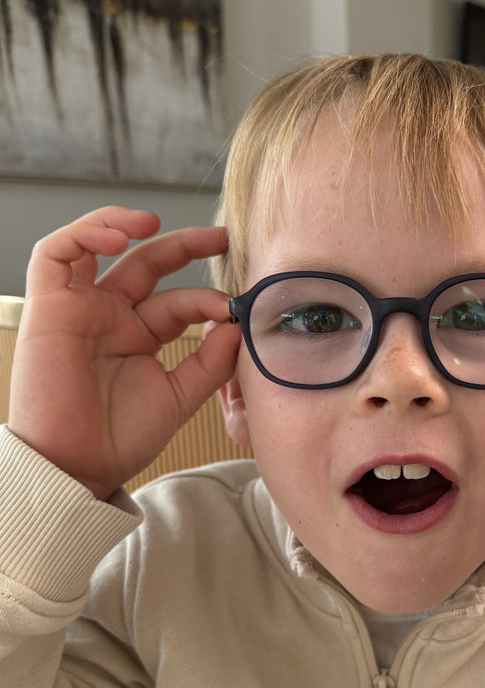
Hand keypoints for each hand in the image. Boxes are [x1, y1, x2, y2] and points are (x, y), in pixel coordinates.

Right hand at [8, 207, 241, 499]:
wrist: (76, 465)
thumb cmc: (120, 439)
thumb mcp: (179, 398)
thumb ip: (209, 364)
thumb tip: (234, 326)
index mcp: (140, 338)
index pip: (178, 301)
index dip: (205, 298)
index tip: (232, 308)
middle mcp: (110, 318)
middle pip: (146, 264)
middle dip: (183, 244)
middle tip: (220, 235)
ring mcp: (79, 308)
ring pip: (95, 245)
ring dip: (124, 223)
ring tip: (154, 222)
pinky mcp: (47, 306)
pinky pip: (56, 254)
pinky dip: (84, 234)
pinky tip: (119, 237)